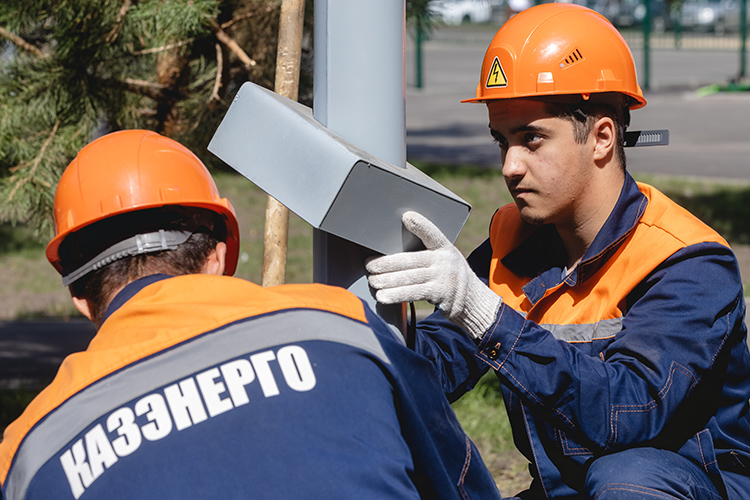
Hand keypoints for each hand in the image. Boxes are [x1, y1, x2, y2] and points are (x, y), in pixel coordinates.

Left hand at [366, 211, 501, 338]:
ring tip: (372, 281)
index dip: (421, 225)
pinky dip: (396, 295)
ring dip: (387, 280)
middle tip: (369, 265)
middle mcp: (445, 261)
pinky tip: (383, 296)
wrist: (471, 299)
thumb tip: (393, 251)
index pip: (432, 233)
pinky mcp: (441, 295)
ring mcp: (443, 279)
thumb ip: (426, 252)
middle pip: (411, 260)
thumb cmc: (448, 274)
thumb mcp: (444, 258)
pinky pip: (413, 294)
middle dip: (386, 263)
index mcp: (444, 247)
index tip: (407, 217)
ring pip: (409, 278)